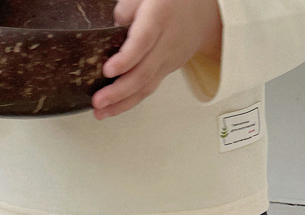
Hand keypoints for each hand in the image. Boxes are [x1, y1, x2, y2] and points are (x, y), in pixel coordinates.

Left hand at [92, 0, 221, 119]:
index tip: (108, 71)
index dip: (125, 59)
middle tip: (99, 101)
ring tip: (101, 113)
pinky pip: (149, 88)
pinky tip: (114, 108)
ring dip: (122, 104)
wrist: (205, 10)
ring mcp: (169, 60)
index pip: (142, 42)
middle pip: (143, 73)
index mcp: (160, 18)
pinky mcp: (168, 71)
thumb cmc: (172, 0)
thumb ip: (128, 7)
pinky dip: (131, 100)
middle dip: (119, 92)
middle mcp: (166, 43)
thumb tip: (114, 27)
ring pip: (146, 86)